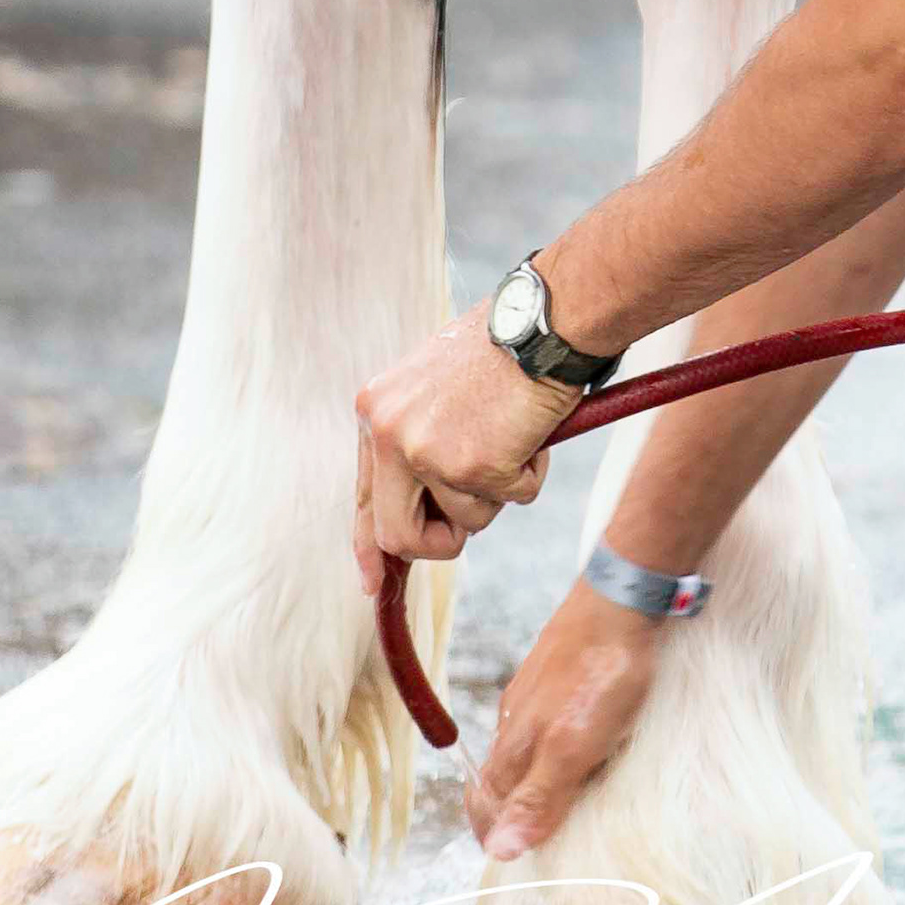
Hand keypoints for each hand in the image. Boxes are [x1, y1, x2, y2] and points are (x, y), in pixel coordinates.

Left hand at [352, 296, 579, 591]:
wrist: (541, 321)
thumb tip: (420, 518)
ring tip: (511, 440)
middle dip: (439, 542)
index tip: (374, 584)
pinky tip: (530, 433)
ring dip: (498, 494)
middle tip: (468, 522)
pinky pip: (510, 500)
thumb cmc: (500, 352)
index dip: (368, 548)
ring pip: (465, 523)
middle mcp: (387, 432)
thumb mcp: (435, 397)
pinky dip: (531, 476)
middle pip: (397, 534)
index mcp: (374, 413)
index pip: (363, 497)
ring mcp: (425, 450)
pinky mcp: (470, 463)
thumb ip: (417, 449)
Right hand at [465, 578, 662, 860]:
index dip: (491, 834)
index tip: (509, 862)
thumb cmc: (602, 677)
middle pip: (498, 780)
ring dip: (532, 784)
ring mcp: (534, 697)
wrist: (621, 601)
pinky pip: (543, 726)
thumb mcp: (574, 748)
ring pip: (521, 752)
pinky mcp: (556, 678)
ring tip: (562, 806)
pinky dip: (553, 753)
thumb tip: (498, 850)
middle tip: (538, 842)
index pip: (483, 801)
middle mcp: (514, 722)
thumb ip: (538, 797)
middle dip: (509, 814)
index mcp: (514, 745)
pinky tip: (580, 753)